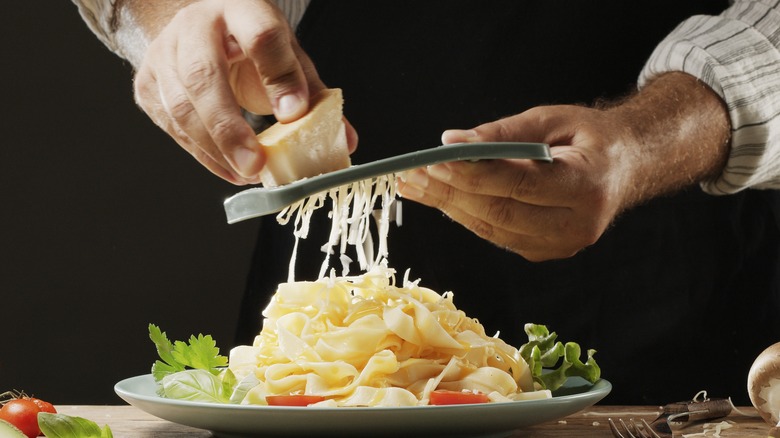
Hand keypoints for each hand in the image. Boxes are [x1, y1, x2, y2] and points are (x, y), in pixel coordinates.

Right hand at [131, 0, 355, 183]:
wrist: (201, 31)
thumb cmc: (250, 45)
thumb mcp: (287, 56)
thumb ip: (312, 94)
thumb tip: (344, 140)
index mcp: (240, 8)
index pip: (260, 35)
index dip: (279, 77)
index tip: (294, 114)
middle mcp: (194, 26)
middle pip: (203, 75)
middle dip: (230, 127)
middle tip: (257, 165)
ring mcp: (164, 55)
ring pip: (181, 107)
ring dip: (216, 149)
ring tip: (249, 173)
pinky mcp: (147, 84)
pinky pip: (173, 128)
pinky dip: (204, 155)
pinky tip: (230, 169)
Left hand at [396, 73, 729, 260]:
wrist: (625, 166)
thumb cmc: (589, 137)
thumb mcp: (552, 119)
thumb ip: (504, 133)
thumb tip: (453, 142)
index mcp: (587, 185)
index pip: (519, 184)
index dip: (473, 173)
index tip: (434, 159)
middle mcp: (578, 224)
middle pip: (500, 213)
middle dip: (450, 193)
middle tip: (410, 175)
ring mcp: (562, 245)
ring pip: (493, 230)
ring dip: (448, 207)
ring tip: (414, 185)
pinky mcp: (546, 252)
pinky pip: (497, 236)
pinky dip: (467, 216)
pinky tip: (441, 198)